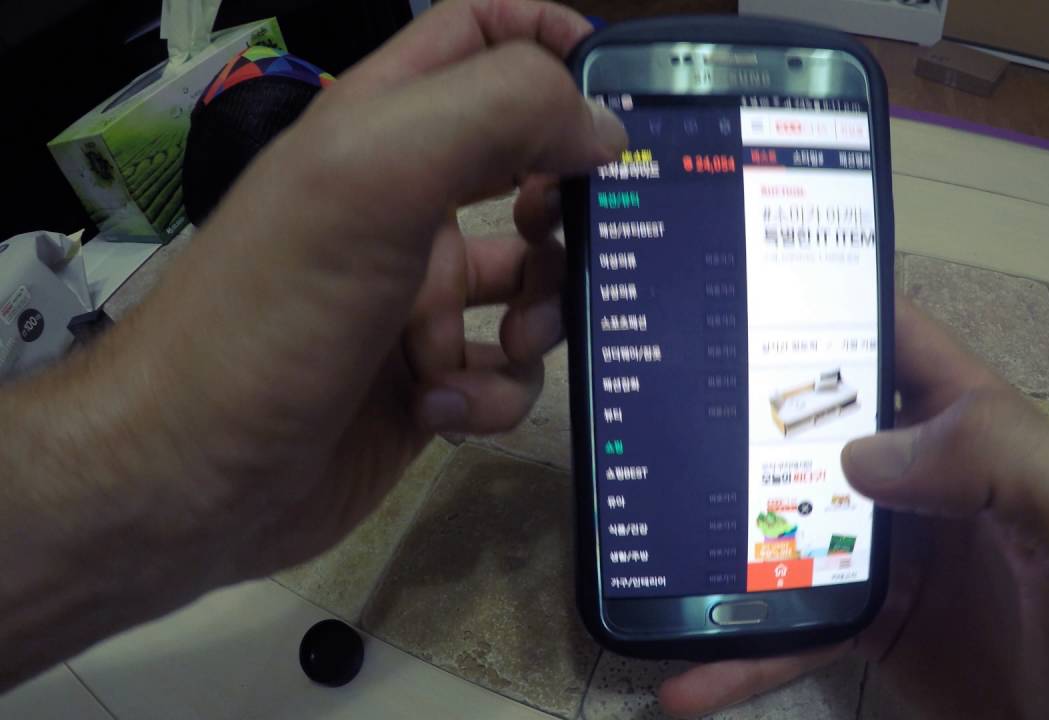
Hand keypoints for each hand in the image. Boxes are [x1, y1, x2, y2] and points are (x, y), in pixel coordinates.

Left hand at [0, 0, 624, 685]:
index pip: (481, 39)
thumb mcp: (374, 181)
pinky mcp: (426, 385)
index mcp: (382, 130)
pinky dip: (494, 394)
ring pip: (531, 286)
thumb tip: (601, 129)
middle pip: (529, 169)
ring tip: (511, 344)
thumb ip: (495, 118)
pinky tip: (444, 409)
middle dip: (569, 205)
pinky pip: (502, 375)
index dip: (552, 43)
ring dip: (542, 314)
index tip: (616, 94)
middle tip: (580, 238)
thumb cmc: (273, 316)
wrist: (190, 480)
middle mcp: (404, 206)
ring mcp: (416, 299)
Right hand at [658, 299, 1048, 719]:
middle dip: (739, 419)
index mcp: (975, 426)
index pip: (893, 339)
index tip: (729, 300)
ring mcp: (888, 553)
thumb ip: (1003, 459)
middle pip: (814, 427)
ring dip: (719, 540)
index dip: (823, 308)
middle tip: (658, 420)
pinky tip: (684, 679)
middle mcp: (921, 476)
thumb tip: (855, 453)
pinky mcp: (868, 625)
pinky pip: (789, 627)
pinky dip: (738, 652)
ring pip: (784, 525)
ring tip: (649, 552)